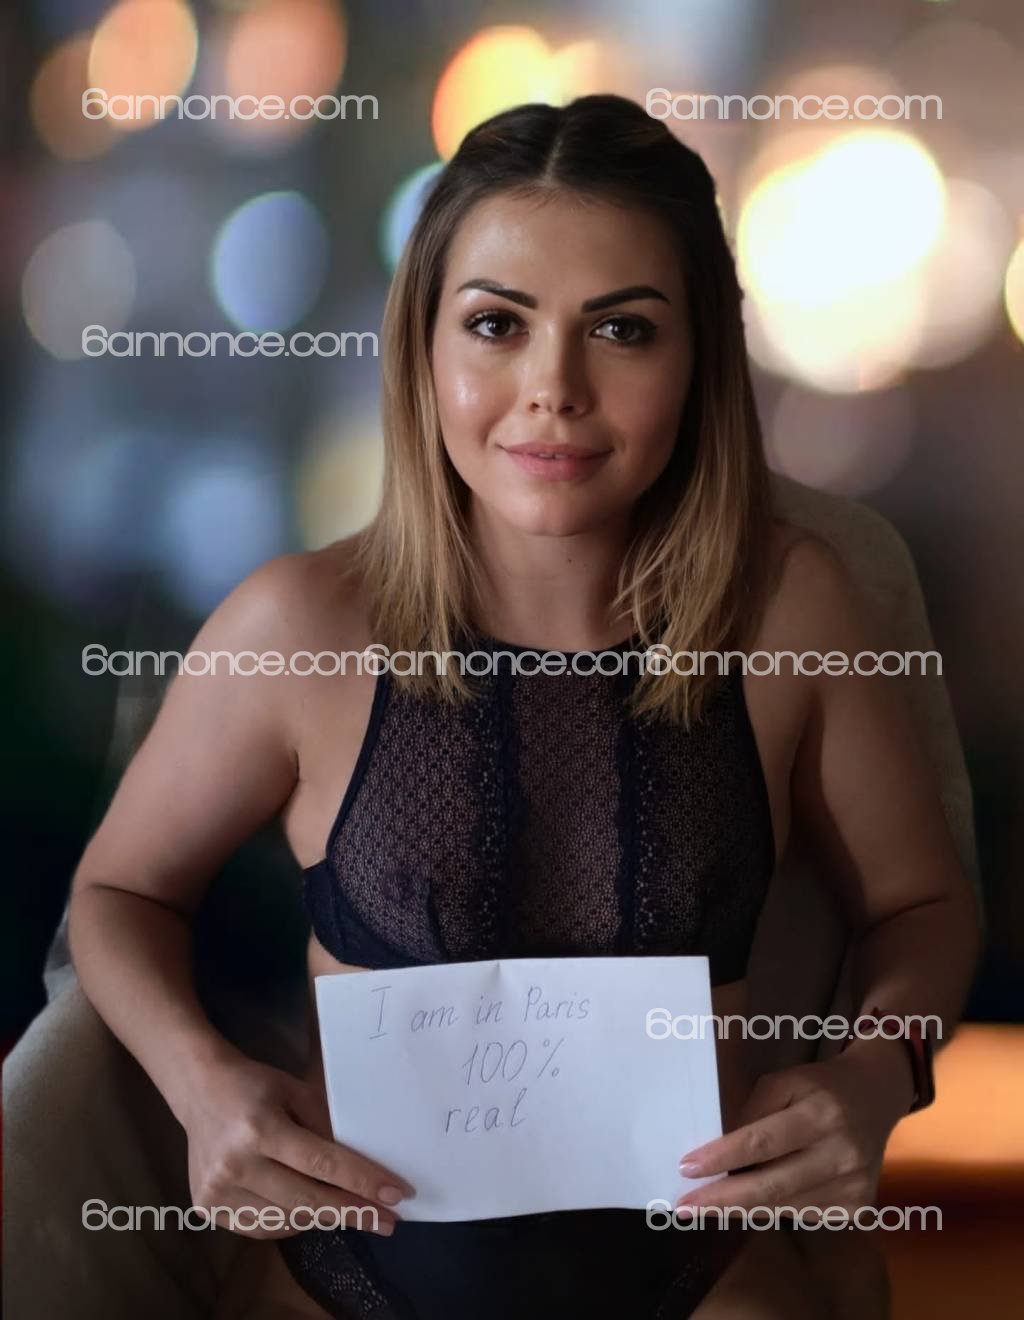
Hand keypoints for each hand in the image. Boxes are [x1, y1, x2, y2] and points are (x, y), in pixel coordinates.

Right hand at [177, 1054, 414, 1238]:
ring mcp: (218, 1191)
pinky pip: (263, 1228)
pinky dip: (292, 1221)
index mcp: (260, 1128)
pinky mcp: (208, 1208)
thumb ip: (326, 1127)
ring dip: (324, 1217)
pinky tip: (310, 1210)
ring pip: (287, 1220)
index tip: (396, 1197)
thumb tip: (365, 1167)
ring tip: (350, 1210)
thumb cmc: (255, 1086)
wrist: (200, 1090)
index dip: (361, 1183)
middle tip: (389, 1221)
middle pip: (307, 1200)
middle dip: (353, 1213)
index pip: (322, 1163)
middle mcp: (236, 1164)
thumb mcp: (296, 1091)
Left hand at [675, 1039, 914, 1224]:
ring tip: (707, 1203)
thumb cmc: (820, 1086)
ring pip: (782, 1206)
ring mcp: (853, 1187)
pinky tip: (749, 1202)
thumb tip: (718, 1151)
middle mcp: (842, 1155)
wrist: (877, 1096)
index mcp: (822, 1115)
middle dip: (722, 1198)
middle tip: (682, 1206)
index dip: (722, 1157)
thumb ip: (753, 1113)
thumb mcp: (784, 1081)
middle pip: (771, 1185)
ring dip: (740, 1207)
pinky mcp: (856, 1208)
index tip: (686, 1167)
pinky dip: (770, 1209)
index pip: (762, 1142)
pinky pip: (800, 1213)